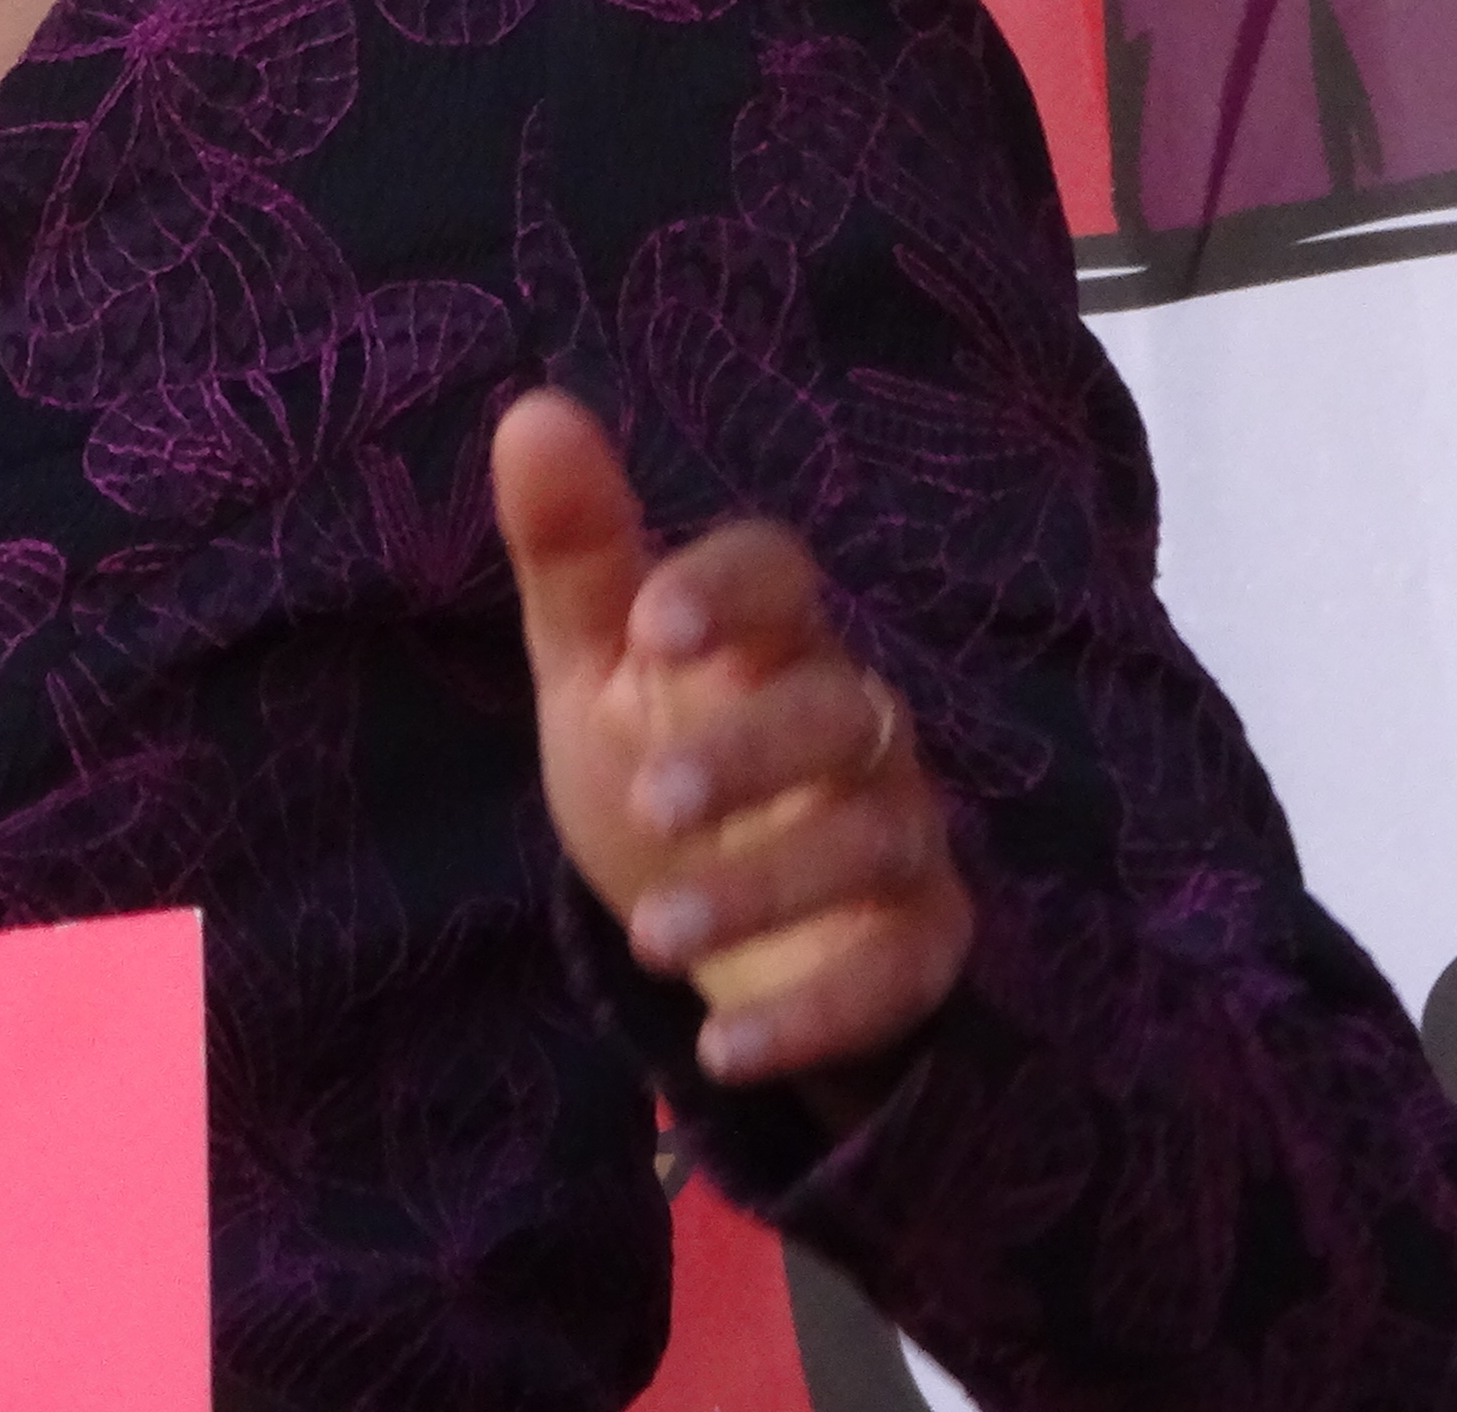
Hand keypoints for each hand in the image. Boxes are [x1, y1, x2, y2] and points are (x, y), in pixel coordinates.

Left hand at [495, 388, 970, 1103]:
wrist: (716, 924)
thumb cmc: (656, 757)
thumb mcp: (595, 665)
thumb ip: (573, 552)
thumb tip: (532, 406)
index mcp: (767, 635)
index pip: (780, 575)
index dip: (728, 590)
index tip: (655, 625)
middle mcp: (852, 719)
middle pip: (837, 710)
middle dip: (750, 754)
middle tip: (649, 803)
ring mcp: (899, 830)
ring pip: (872, 842)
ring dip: (766, 890)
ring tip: (653, 939)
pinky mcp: (923, 943)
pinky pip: (902, 972)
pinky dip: (817, 1015)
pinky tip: (721, 1049)